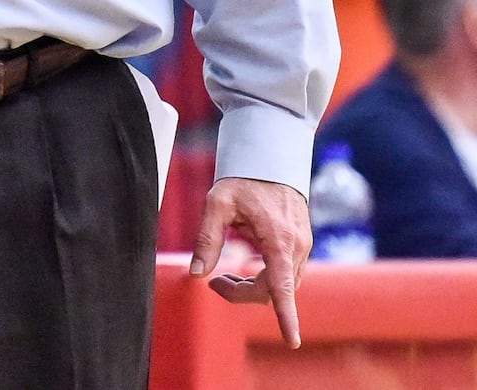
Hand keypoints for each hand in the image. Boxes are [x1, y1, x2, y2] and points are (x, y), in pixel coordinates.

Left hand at [191, 176, 310, 348]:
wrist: (272, 159)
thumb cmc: (244, 179)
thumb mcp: (218, 203)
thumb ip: (207, 239)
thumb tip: (196, 273)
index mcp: (279, 239)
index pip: (282, 285)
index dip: (286, 315)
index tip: (292, 340)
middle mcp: (298, 247)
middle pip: (274, 290)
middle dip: (243, 294)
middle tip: (214, 283)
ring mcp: (303, 247)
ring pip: (281, 285)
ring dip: (253, 288)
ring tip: (224, 277)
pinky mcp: (302, 246)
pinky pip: (286, 274)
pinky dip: (266, 280)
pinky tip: (245, 269)